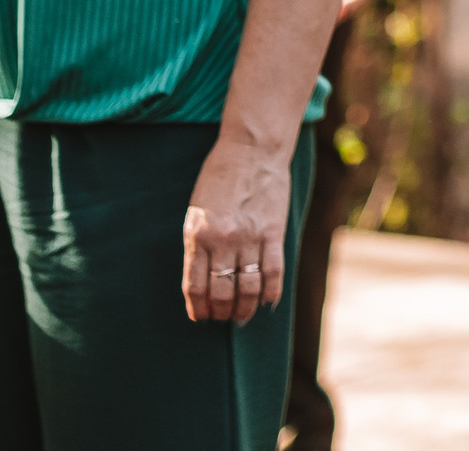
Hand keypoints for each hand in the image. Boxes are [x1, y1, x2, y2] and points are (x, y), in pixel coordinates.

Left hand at [182, 140, 291, 323]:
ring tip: (243, 316)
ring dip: (245, 308)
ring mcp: (250, 237)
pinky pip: (273, 271)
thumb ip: (199, 242)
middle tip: (223, 319)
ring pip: (247, 287)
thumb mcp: (197, 210)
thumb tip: (204, 276)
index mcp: (197, 235)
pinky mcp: (274, 231)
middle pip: (221, 291)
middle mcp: (222, 241)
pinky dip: (271, 292)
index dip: (198, 308)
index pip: (194, 286)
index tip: (201, 318)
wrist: (252, 150)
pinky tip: (268, 302)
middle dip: (221, 312)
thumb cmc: (220, 177)